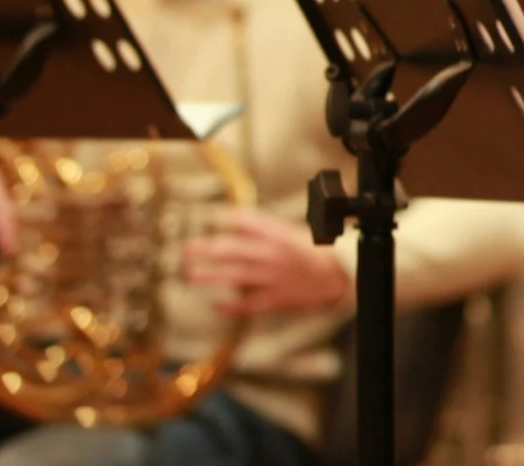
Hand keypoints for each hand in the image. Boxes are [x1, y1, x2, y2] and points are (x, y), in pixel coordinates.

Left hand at [180, 207, 352, 315]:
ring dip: (211, 275)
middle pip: (235, 249)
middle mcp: (275, 255)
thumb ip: (263, 229)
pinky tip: (215, 304)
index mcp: (280, 235)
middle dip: (208, 249)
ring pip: (237, 275)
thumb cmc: (311, 252)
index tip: (209, 218)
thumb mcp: (291, 233)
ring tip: (191, 275)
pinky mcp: (276, 298)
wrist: (337, 277)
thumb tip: (232, 219)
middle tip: (187, 250)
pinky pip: (249, 304)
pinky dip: (231, 306)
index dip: (228, 219)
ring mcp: (274, 278)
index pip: (250, 222)